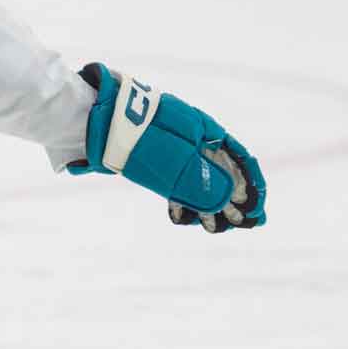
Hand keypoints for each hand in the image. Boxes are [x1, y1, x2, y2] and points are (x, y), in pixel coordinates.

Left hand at [68, 63, 265, 232]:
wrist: (90, 120)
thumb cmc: (137, 138)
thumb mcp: (178, 164)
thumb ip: (205, 184)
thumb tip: (231, 204)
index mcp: (205, 129)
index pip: (240, 158)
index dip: (252, 187)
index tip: (257, 212)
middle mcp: (191, 136)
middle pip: (221, 169)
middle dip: (233, 199)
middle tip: (241, 225)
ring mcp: (169, 145)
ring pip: (197, 176)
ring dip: (208, 202)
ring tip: (215, 228)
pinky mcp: (148, 156)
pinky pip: (173, 178)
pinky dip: (182, 197)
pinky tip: (182, 216)